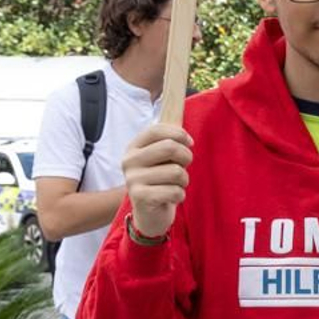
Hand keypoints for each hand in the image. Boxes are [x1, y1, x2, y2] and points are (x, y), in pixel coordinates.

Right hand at [121, 123, 194, 238]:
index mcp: (133, 147)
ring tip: (176, 185)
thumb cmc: (160, 180)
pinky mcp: (140, 198)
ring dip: (184, 180)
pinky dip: (180, 195)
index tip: (189, 143)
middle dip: (186, 157)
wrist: (149, 214)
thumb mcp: (161, 158)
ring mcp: (132, 180)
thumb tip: (180, 104)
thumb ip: (169, 138)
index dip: (179, 134)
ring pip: (176, 172)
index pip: (157, 129)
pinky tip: (171, 197)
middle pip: (169, 147)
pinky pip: (174, 191)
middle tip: (184, 166)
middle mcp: (129, 161)